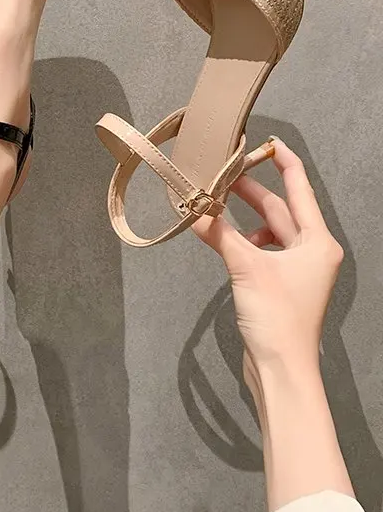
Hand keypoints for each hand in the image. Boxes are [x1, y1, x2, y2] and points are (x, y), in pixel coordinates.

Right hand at [193, 138, 343, 377]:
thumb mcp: (246, 268)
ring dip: (243, 219)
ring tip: (216, 207)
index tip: (267, 142)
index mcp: (317, 241)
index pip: (299, 190)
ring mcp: (298, 269)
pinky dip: (242, 241)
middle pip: (280, 209)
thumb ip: (220, 234)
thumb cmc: (277, 317)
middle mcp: (312, 251)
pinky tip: (223, 241)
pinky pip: (261, 250)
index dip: (284, 162)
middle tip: (222, 173)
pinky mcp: (282, 285)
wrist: (282, 369)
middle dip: (250, 191)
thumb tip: (192, 210)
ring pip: (269, 230)